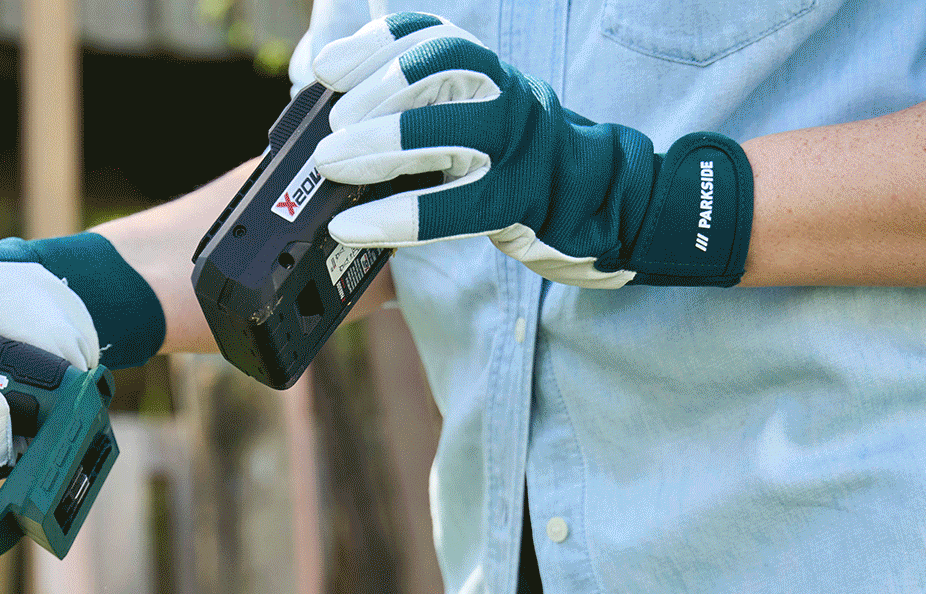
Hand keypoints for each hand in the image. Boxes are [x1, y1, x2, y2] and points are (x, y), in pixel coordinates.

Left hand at [309, 13, 751, 287]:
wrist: (602, 203)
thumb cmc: (510, 164)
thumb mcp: (466, 117)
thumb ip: (408, 100)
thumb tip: (323, 80)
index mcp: (489, 72)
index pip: (431, 35)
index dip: (375, 43)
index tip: (326, 67)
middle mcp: (508, 94)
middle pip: (439, 67)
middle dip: (373, 91)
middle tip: (328, 129)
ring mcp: (520, 145)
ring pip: (448, 127)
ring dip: (380, 143)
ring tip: (331, 165)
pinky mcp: (521, 201)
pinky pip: (455, 206)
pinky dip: (397, 215)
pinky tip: (352, 227)